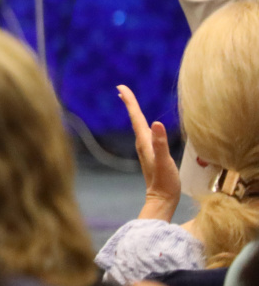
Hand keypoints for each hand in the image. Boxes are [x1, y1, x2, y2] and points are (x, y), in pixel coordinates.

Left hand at [118, 84, 179, 220]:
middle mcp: (142, 143)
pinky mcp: (151, 154)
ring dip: (134, 112)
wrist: (162, 199)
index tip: (120, 87)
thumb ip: (160, 143)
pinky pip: (145, 133)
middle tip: (121, 89)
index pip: (136, 117)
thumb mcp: (164, 161)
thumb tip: (156, 123)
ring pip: (139, 125)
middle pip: (135, 118)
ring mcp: (146, 149)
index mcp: (144, 141)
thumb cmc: (164, 181)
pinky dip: (142, 123)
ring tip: (129, 101)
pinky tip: (146, 125)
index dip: (129, 101)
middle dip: (129, 103)